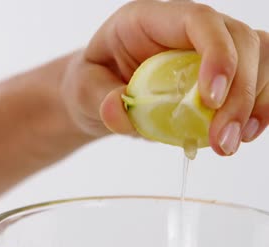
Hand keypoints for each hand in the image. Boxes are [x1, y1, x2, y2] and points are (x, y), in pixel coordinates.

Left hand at [60, 0, 267, 155]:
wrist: (98, 96)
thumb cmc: (90, 85)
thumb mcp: (81, 91)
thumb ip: (98, 98)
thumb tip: (118, 109)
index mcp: (148, 20)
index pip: (198, 20)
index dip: (216, 54)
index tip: (210, 99)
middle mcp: (185, 28)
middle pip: (238, 40)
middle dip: (240, 92)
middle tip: (222, 139)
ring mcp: (207, 47)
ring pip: (259, 58)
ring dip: (256, 102)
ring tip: (231, 141)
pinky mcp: (220, 71)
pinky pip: (258, 79)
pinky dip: (259, 107)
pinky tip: (243, 133)